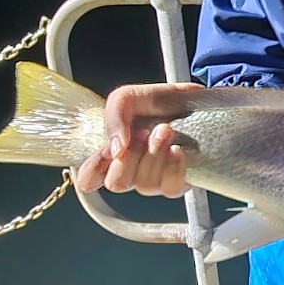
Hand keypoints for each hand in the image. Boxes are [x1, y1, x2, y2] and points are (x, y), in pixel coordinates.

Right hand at [74, 81, 201, 196]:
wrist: (194, 101)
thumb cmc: (158, 102)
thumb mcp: (128, 97)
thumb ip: (114, 116)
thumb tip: (117, 147)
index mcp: (113, 154)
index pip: (89, 179)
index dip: (92, 170)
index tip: (109, 150)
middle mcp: (131, 171)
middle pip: (117, 183)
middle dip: (131, 156)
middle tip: (144, 132)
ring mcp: (154, 180)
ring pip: (144, 185)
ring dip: (155, 154)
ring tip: (166, 129)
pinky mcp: (178, 183)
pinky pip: (170, 188)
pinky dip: (173, 166)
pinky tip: (177, 149)